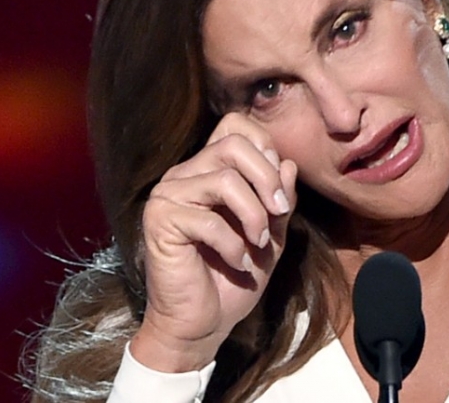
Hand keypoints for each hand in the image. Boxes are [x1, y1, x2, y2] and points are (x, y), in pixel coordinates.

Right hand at [129, 112, 296, 372]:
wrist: (203, 322)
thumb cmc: (236, 275)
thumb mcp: (272, 233)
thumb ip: (279, 197)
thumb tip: (288, 164)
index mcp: (209, 169)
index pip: (234, 126)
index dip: (264, 147)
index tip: (280, 188)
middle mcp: (184, 174)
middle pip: (232, 144)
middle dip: (266, 178)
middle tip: (280, 212)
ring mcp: (168, 194)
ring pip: (223, 179)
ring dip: (254, 214)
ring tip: (259, 242)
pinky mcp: (160, 221)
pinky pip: (208, 220)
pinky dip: (233, 245)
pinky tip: (237, 263)